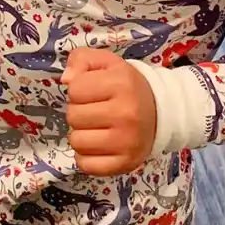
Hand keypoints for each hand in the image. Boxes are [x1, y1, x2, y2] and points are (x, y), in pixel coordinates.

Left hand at [63, 48, 156, 175]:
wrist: (159, 111)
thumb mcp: (106, 62)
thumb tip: (66, 80)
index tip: (91, 90)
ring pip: (76, 141)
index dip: (78, 88)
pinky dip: (85, 156)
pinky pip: (86, 165)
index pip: (74, 89)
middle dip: (78, 111)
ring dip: (80, 133)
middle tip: (93, 109)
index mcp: (121, 83)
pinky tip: (97, 144)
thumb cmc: (126, 84)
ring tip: (95, 126)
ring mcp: (126, 142)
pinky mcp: (125, 164)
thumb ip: (81, 59)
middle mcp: (125, 114)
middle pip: (73, 116)